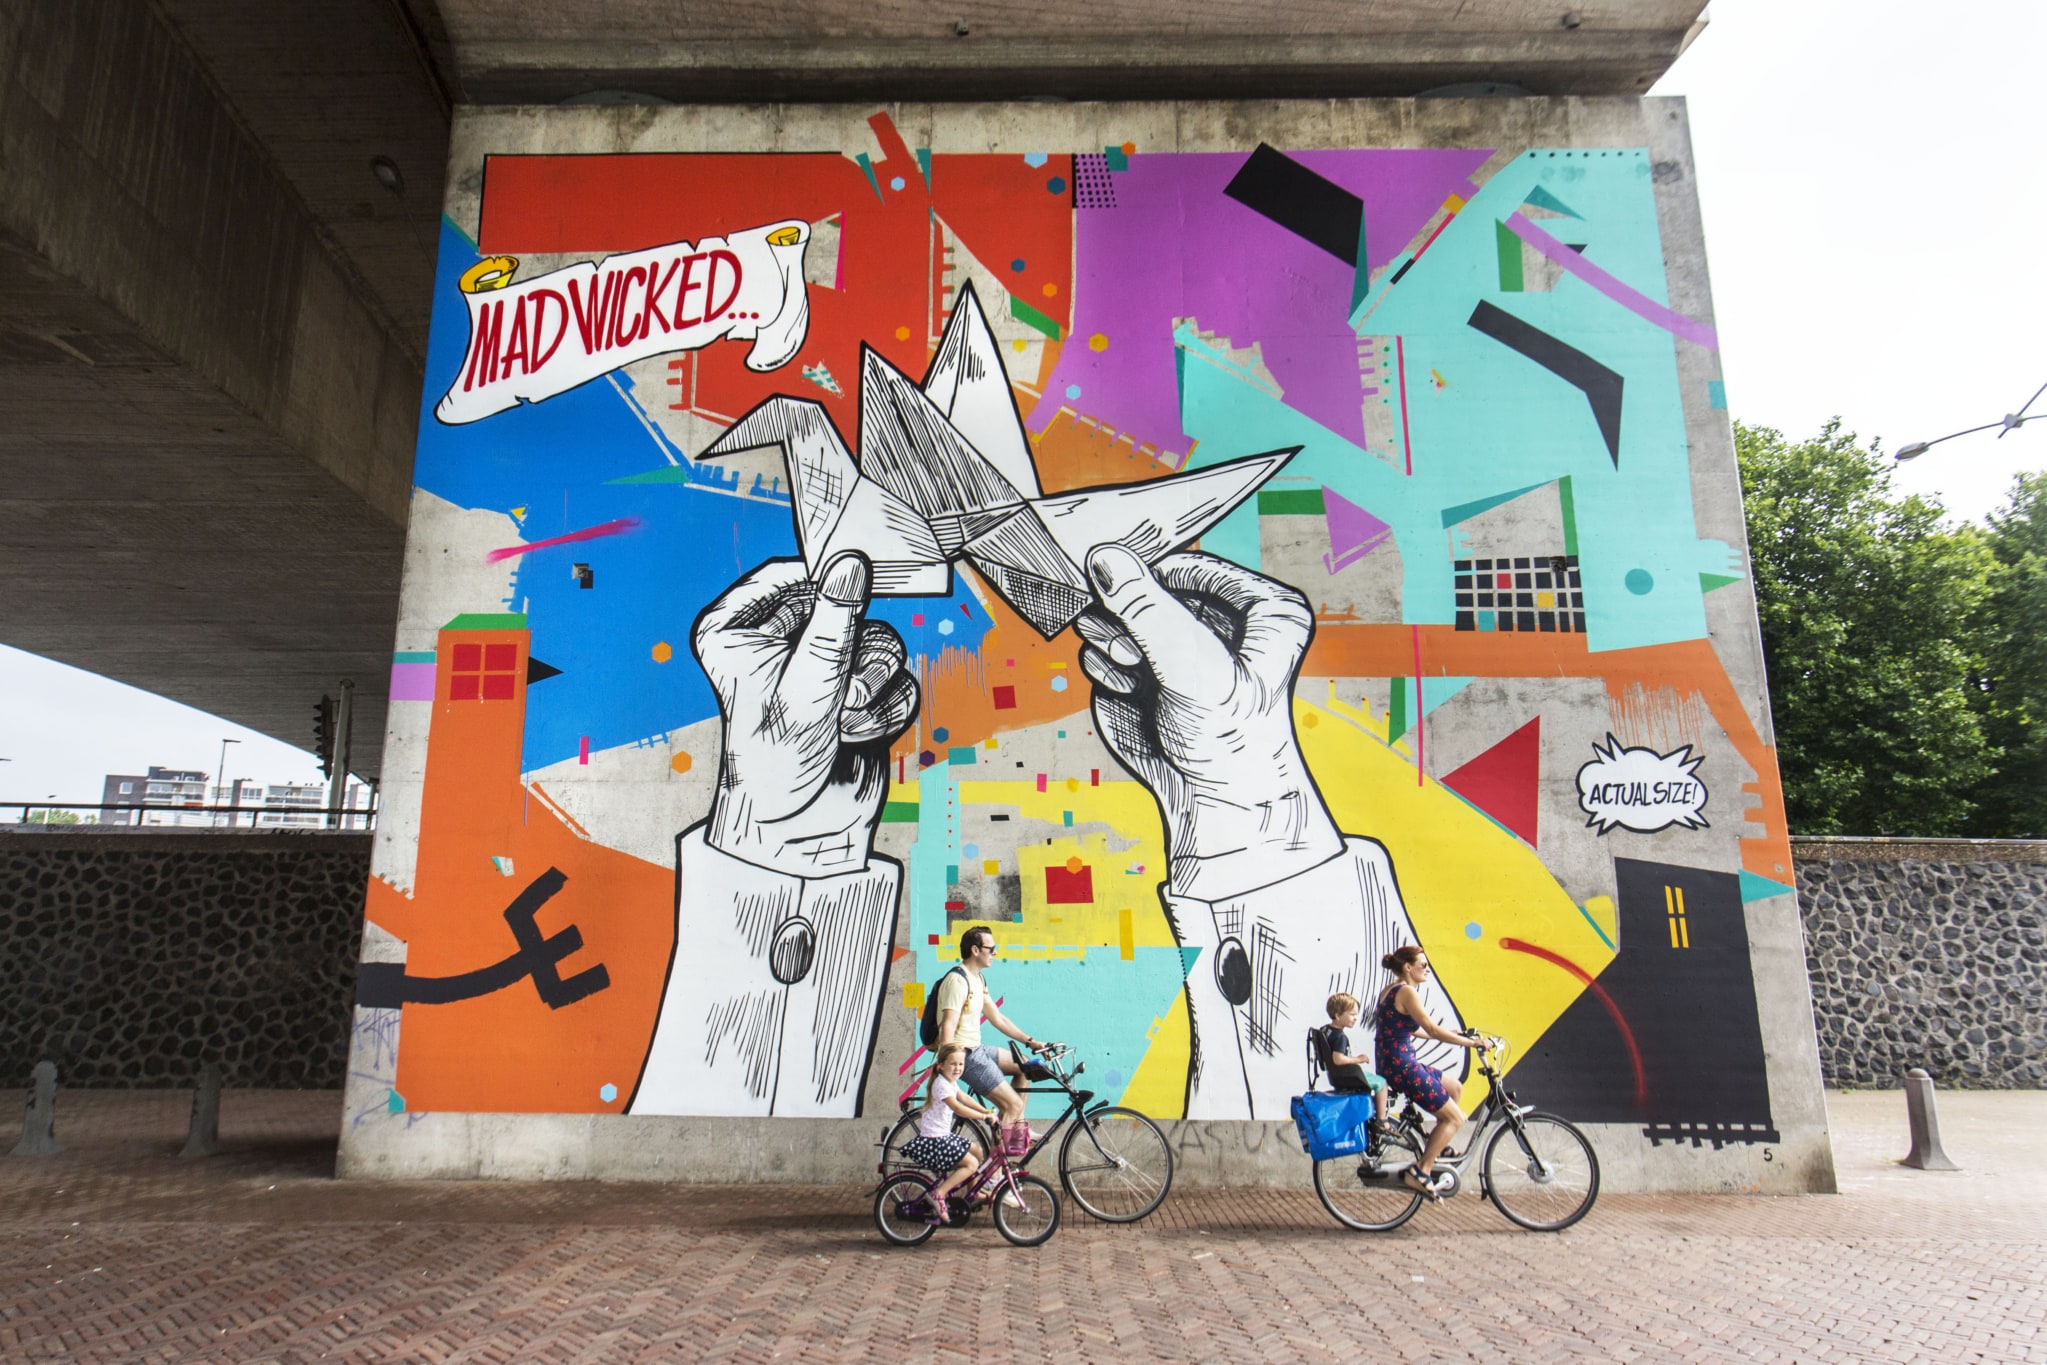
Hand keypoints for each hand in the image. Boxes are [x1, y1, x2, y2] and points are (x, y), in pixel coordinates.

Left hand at [695, 552, 917, 876]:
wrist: (797, 829)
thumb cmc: (778, 760)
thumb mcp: (806, 685)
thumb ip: (834, 621)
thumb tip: (852, 562)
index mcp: (740, 630)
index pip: (789, 575)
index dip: (827, 584)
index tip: (856, 590)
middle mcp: (779, 642)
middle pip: (844, 607)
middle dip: (854, 654)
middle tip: (841, 691)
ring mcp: (822, 668)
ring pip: (879, 643)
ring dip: (870, 687)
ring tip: (844, 720)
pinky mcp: (857, 694)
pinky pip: (895, 680)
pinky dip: (883, 710)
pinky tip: (854, 734)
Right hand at [1077, 546, 1341, 899]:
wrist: (1213, 802)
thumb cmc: (1230, 737)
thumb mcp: (1196, 666)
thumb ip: (1149, 610)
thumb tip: (1102, 557)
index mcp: (1262, 607)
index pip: (1191, 565)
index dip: (1152, 577)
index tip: (1119, 586)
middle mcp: (1220, 619)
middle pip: (1148, 585)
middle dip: (1128, 614)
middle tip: (1127, 648)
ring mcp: (1176, 645)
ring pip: (1117, 612)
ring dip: (1111, 638)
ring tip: (1129, 669)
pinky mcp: (1142, 671)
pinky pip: (1103, 645)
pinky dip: (1105, 666)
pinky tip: (1124, 688)